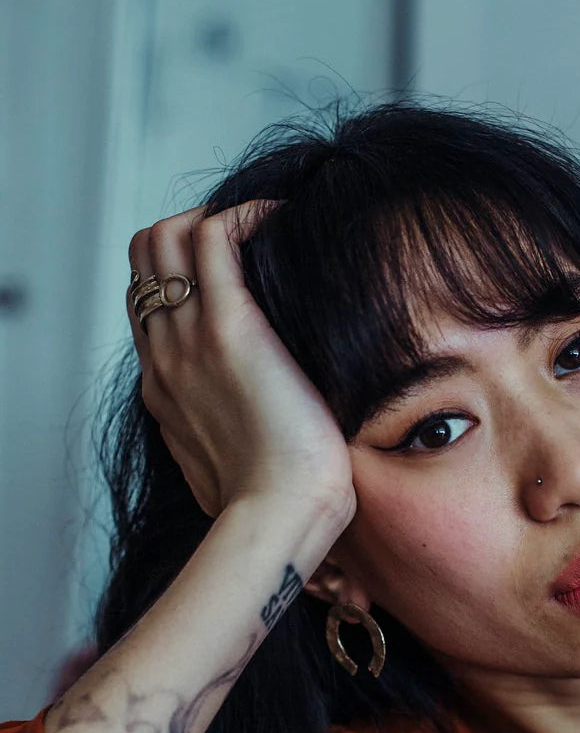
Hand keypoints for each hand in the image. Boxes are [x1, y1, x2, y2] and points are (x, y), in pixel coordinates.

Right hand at [128, 203, 354, 525]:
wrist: (278, 518)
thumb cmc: (272, 504)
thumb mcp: (229, 468)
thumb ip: (227, 440)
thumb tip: (256, 433)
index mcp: (165, 387)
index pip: (148, 304)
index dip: (180, 274)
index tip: (232, 270)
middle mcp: (165, 355)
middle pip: (144, 258)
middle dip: (187, 231)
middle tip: (247, 239)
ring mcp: (189, 339)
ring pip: (167, 235)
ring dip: (213, 215)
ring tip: (264, 227)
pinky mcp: (230, 329)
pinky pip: (216, 236)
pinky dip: (246, 214)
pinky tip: (283, 220)